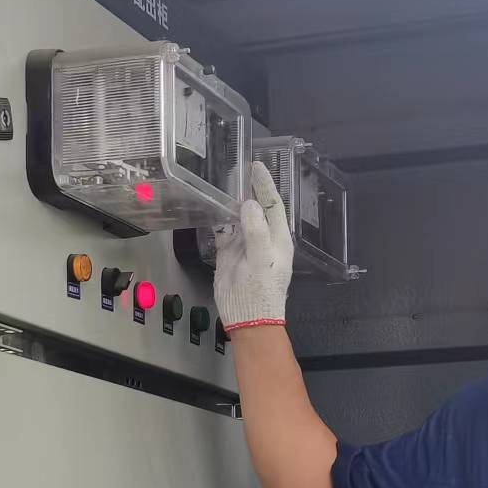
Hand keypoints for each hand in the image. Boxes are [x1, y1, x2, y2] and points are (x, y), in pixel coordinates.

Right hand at [215, 160, 293, 330]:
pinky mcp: (229, 253)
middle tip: (235, 168)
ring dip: (229, 202)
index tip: (256, 166)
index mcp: (278, 239)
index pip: (273, 205)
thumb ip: (256, 232)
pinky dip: (217, 219)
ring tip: (220, 183)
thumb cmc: (262, 293)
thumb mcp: (262, 261)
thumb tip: (249, 204)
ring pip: (238, 217)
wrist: (248, 320)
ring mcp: (245, 245)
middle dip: (247, 189)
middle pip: (255, 208)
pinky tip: (210, 207)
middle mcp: (263, 238)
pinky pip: (223, 230)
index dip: (265, 185)